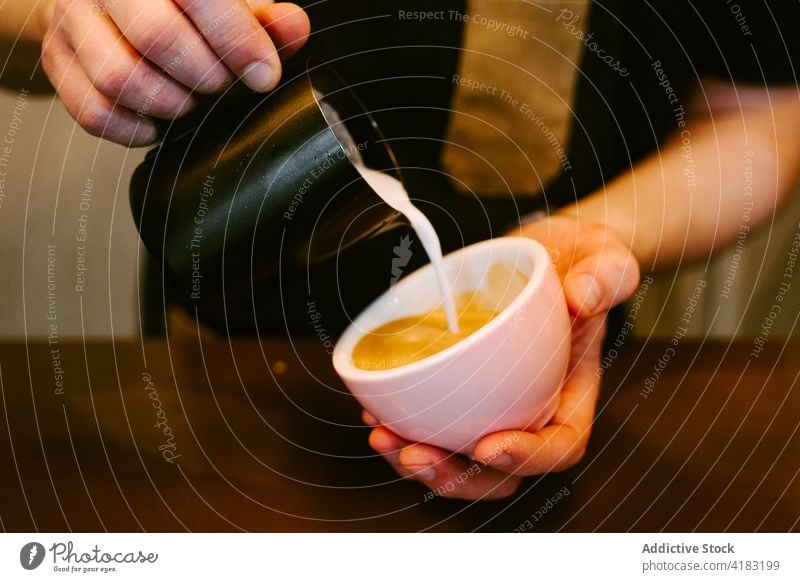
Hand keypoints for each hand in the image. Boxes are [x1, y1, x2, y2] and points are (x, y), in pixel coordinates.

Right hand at [40, 0, 309, 144]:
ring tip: (189, 103)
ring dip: (169, 105)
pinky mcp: (56, 59)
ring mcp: (73, 20)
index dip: (238, 40)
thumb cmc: (177, 3)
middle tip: (219, 85)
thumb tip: (294, 28)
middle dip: (204, 76)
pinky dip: (133, 129)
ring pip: (119, 78)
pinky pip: (93, 111)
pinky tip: (155, 123)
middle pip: (157, 36)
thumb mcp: (224, 1)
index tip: (264, 75)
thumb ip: (262, 16)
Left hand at [364, 214, 640, 499]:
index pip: (560, 445)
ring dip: (420, 461)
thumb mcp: (602, 258)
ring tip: (384, 437)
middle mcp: (532, 410)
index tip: (489, 445)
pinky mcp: (462, 392)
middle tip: (415, 453)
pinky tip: (376, 412)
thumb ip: (606, 275)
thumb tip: (582, 295)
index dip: (527, 458)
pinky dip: (404, 426)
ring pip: (461, 458)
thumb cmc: (579, 265)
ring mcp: (494, 405)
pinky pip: (435, 424)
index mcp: (573, 394)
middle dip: (457, 475)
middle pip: (502, 472)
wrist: (546, 257)